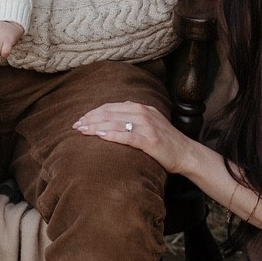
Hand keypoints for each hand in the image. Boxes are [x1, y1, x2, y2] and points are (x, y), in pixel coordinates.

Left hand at [72, 100, 189, 174]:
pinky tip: (100, 136)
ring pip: (116, 123)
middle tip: (76, 125)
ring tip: (82, 130)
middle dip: (91, 118)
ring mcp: (147, 127)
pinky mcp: (150, 141)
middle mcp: (143, 113)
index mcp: (141, 108)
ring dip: (96, 126)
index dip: (93, 112)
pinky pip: (128, 136)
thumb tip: (111, 115)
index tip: (80, 119)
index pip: (111, 107)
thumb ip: (132, 116)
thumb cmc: (165, 141)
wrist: (186, 153)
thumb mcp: (149, 122)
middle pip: (110, 113)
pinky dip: (112, 135)